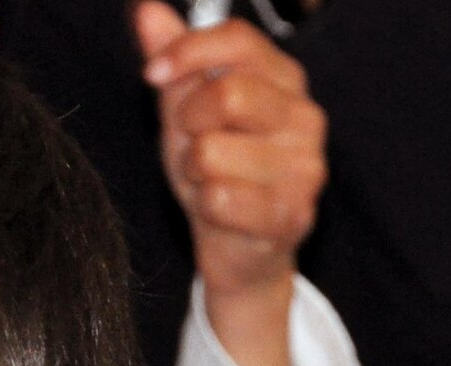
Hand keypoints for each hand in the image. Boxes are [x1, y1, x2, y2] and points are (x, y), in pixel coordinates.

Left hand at [136, 1, 326, 365]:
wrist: (239, 255)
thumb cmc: (218, 177)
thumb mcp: (187, 115)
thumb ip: (175, 63)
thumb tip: (145, 11)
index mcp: (284, 80)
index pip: (240, 40)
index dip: (188, 52)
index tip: (153, 74)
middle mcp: (304, 117)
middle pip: (227, 94)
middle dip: (188, 125)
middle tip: (192, 149)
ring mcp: (304, 168)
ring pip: (213, 152)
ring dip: (193, 173)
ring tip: (208, 185)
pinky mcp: (290, 215)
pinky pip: (219, 198)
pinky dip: (204, 208)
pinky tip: (220, 214)